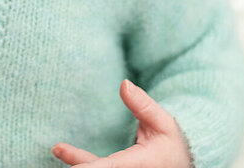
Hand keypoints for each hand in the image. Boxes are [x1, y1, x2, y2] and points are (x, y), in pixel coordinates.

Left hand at [52, 80, 192, 167]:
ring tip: (58, 149)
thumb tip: (124, 84)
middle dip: (80, 166)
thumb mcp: (163, 122)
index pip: (110, 167)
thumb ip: (143, 105)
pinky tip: (64, 153)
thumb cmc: (174, 143)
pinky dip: (82, 164)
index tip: (73, 167)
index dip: (88, 166)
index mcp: (141, 164)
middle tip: (59, 150)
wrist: (185, 163)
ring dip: (76, 164)